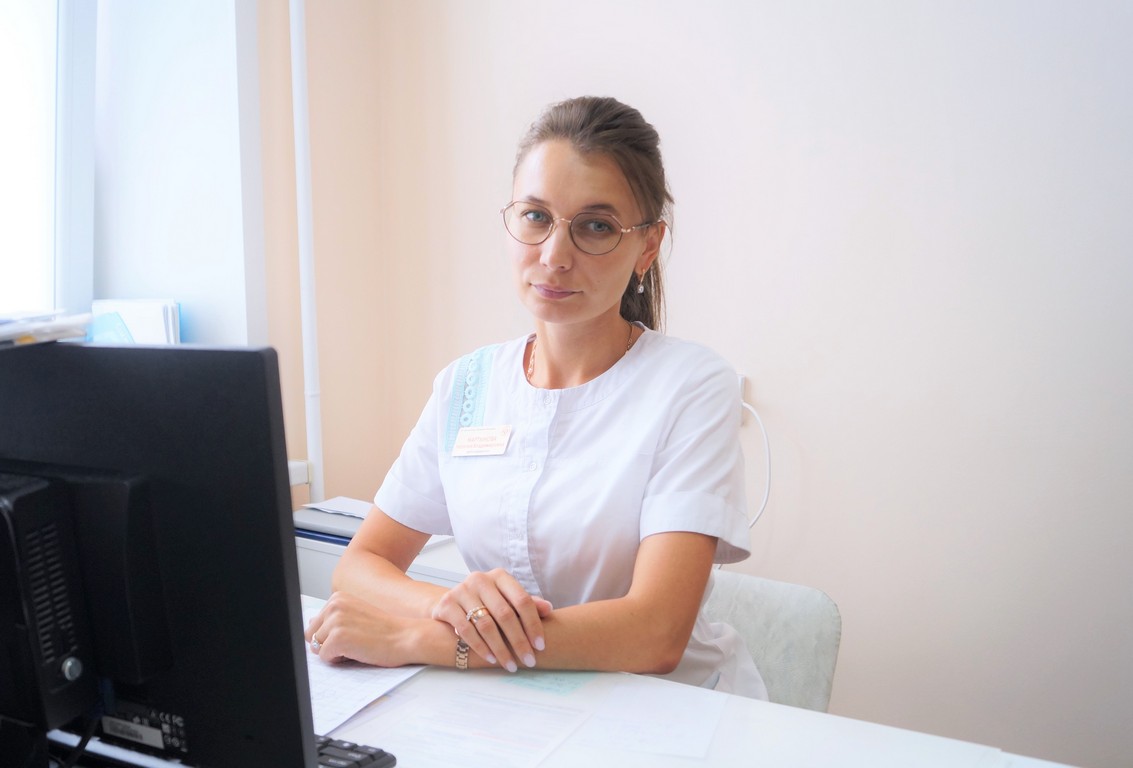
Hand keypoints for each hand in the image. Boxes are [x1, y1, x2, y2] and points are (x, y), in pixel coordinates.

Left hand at [305, 591, 419, 666]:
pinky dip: (339, 660)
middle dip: (328, 644)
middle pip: (311, 636)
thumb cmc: (386, 630)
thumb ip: (333, 617)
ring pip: (317, 647)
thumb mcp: (357, 615)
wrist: (406, 637)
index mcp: (338, 598)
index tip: (351, 634)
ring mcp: (335, 621)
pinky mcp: (337, 638)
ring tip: (356, 645)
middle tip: (353, 641)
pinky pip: (324, 658)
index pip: (315, 624)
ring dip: (334, 652)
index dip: (330, 635)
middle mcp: (334, 606)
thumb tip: (310, 622)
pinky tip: (357, 651)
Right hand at [431, 569, 552, 671]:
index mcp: (500, 576)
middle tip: (529, 661)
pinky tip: (491, 659)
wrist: (452, 603)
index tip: (540, 646)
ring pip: (486, 624)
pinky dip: (480, 647)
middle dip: (519, 641)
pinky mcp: (446, 604)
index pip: (522, 600)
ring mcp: (461, 591)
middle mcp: (480, 579)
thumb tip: (548, 609)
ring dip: (501, 648)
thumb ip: (528, 604)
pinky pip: (466, 630)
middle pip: (505, 614)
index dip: (533, 624)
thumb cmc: (487, 603)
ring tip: (511, 665)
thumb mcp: (507, 600)